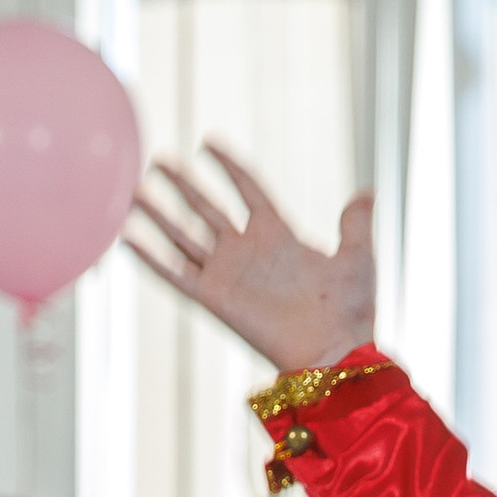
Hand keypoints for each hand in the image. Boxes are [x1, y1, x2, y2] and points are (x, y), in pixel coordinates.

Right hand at [125, 143, 375, 374]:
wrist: (335, 354)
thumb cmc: (351, 311)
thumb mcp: (358, 257)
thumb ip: (355, 223)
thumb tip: (369, 190)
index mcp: (279, 236)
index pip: (248, 190)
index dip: (229, 167)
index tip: (208, 142)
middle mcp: (248, 252)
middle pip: (206, 208)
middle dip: (182, 185)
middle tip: (157, 160)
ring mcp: (228, 274)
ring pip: (183, 236)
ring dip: (158, 214)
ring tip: (132, 191)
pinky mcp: (214, 299)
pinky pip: (175, 274)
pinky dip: (151, 258)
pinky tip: (127, 239)